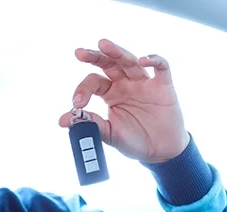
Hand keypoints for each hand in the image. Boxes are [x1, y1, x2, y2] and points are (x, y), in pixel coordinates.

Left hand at [59, 39, 188, 163]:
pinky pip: (161, 67)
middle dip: (95, 56)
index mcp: (110, 93)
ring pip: (129, 61)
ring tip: (103, 45)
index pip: (93, 82)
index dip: (83, 89)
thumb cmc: (134, 140)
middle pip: (109, 63)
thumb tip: (62, 120)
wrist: (159, 151)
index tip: (77, 103)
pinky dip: (154, 60)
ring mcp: (144, 83)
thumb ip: (89, 123)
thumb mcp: (109, 133)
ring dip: (117, 52)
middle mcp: (125, 84)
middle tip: (80, 53)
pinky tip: (143, 60)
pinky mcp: (164, 86)